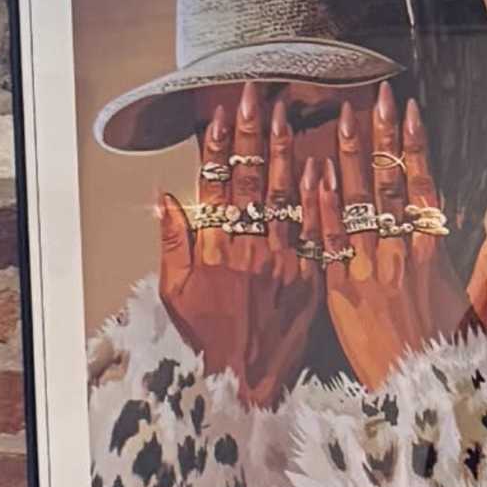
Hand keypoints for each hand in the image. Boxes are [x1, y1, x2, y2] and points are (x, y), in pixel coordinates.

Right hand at [153, 77, 320, 405]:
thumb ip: (172, 245)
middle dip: (254, 136)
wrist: (242, 391)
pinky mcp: (310, 284)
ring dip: (288, 154)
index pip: (217, 187)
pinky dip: (319, 200)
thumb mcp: (174, 295)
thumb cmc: (204, 344)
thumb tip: (164, 198)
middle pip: (253, 183)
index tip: (223, 113)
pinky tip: (323, 166)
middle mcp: (249, 253)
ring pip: (287, 200)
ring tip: (290, 115)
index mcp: (213, 252)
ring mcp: (283, 266)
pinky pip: (317, 235)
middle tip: (259, 95)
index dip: (220, 148)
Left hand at [308, 82, 486, 382]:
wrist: (416, 396)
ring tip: (337, 116)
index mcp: (431, 254)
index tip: (408, 110)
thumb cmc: (447, 356)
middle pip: (389, 183)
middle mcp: (400, 254)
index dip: (413, 145)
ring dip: (346, 157)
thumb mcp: (479, 307)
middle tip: (371, 95)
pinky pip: (329, 242)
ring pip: (356, 202)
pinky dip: (320, 207)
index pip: (422, 186)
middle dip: (380, 135)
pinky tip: (311, 173)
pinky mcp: (340, 290)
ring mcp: (369, 269)